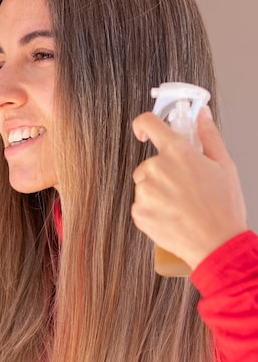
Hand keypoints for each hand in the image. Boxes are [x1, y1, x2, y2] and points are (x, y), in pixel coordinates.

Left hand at [131, 108, 247, 269]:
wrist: (217, 245)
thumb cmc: (223, 208)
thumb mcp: (224, 166)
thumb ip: (209, 136)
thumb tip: (203, 116)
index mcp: (177, 152)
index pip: (149, 123)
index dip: (143, 124)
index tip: (143, 131)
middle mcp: (157, 168)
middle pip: (149, 164)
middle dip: (163, 173)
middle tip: (185, 189)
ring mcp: (145, 191)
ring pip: (145, 185)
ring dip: (157, 193)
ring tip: (181, 206)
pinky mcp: (138, 212)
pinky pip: (141, 205)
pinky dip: (152, 211)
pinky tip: (172, 217)